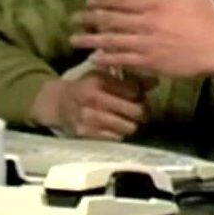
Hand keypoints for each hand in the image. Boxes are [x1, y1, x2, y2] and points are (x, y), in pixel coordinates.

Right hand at [30, 71, 146, 139]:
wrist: (57, 104)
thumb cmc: (86, 87)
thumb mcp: (104, 77)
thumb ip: (129, 79)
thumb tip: (156, 82)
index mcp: (99, 81)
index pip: (134, 91)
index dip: (140, 94)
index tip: (138, 95)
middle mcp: (93, 99)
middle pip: (135, 110)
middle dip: (141, 111)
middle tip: (138, 110)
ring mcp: (89, 118)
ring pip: (128, 127)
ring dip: (131, 124)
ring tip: (127, 119)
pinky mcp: (86, 133)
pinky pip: (116, 137)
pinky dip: (119, 133)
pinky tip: (114, 127)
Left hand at [71, 0, 213, 92]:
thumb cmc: (212, 22)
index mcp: (157, 5)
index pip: (122, 2)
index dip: (102, 1)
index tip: (88, 1)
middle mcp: (146, 24)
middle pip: (111, 20)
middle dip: (89, 19)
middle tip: (72, 19)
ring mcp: (146, 45)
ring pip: (111, 41)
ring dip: (91, 40)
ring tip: (74, 40)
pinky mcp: (150, 64)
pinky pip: (123, 61)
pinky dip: (107, 59)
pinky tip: (95, 59)